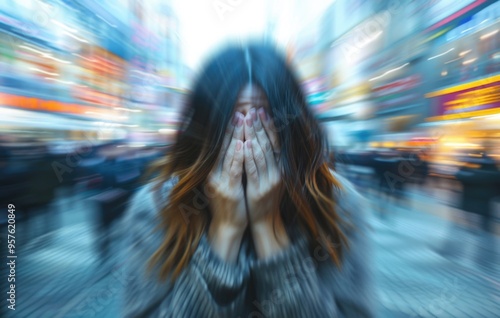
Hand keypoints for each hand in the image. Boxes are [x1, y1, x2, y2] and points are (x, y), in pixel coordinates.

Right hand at [206, 112, 245, 260]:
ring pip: (228, 154)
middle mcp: (213, 173)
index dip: (226, 130)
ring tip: (242, 120)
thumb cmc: (229, 203)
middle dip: (231, 128)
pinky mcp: (228, 189)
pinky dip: (237, 156)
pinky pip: (233, 169)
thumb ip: (225, 165)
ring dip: (235, 136)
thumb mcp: (224, 182)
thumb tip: (233, 146)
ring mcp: (219, 181)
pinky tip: (241, 144)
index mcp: (211, 171)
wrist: (227, 226)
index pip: (219, 146)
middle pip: (222, 146)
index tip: (233, 114)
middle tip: (238, 111)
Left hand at [244, 108, 289, 258]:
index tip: (262, 111)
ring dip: (252, 135)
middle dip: (259, 126)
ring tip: (246, 121)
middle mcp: (277, 172)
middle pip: (268, 144)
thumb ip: (269, 160)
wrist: (265, 221)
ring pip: (260, 154)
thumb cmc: (266, 197)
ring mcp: (269, 181)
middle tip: (252, 110)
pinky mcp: (258, 189)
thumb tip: (263, 139)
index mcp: (281, 167)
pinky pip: (253, 169)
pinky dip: (248, 156)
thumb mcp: (272, 177)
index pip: (275, 142)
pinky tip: (244, 144)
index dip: (269, 126)